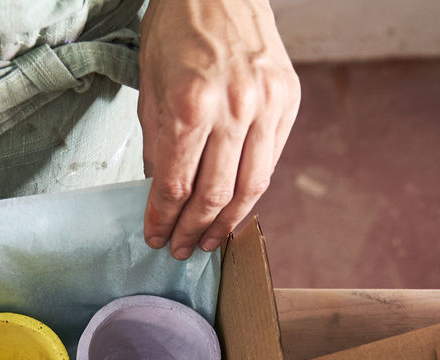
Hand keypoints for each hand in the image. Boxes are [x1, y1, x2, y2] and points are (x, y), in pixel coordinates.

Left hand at [137, 0, 299, 257]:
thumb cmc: (176, 31)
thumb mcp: (150, 88)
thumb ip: (158, 145)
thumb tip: (163, 194)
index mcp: (190, 104)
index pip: (176, 184)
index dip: (163, 219)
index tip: (154, 237)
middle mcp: (233, 108)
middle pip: (214, 194)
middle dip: (193, 230)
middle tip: (180, 249)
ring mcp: (266, 104)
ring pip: (250, 186)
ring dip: (226, 222)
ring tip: (209, 241)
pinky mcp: (288, 100)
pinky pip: (270, 160)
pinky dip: (252, 190)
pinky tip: (235, 207)